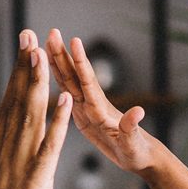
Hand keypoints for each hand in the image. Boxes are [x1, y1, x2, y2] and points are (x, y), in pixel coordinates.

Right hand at [0, 29, 72, 188]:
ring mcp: (18, 169)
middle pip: (16, 104)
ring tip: (43, 53)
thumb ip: (4, 179)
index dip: (17, 80)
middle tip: (29, 35)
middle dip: (24, 68)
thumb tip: (4, 169)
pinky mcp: (33, 185)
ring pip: (29, 117)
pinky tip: (64, 100)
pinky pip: (47, 148)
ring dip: (38, 84)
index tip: (22, 54)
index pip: (9, 111)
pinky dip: (56, 122)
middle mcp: (5, 156)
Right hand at [43, 28, 164, 174]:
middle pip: (75, 75)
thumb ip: (131, 127)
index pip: (89, 81)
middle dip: (62, 55)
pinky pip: (67, 95)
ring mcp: (87, 108)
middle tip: (52, 32)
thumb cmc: (139, 151)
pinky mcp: (82, 116)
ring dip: (58, 63)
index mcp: (101, 109)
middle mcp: (93, 104)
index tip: (74, 41)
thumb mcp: (134, 142)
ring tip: (47, 42)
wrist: (140, 156)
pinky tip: (50, 71)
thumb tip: (138, 112)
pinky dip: (57, 81)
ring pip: (69, 81)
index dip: (81, 62)